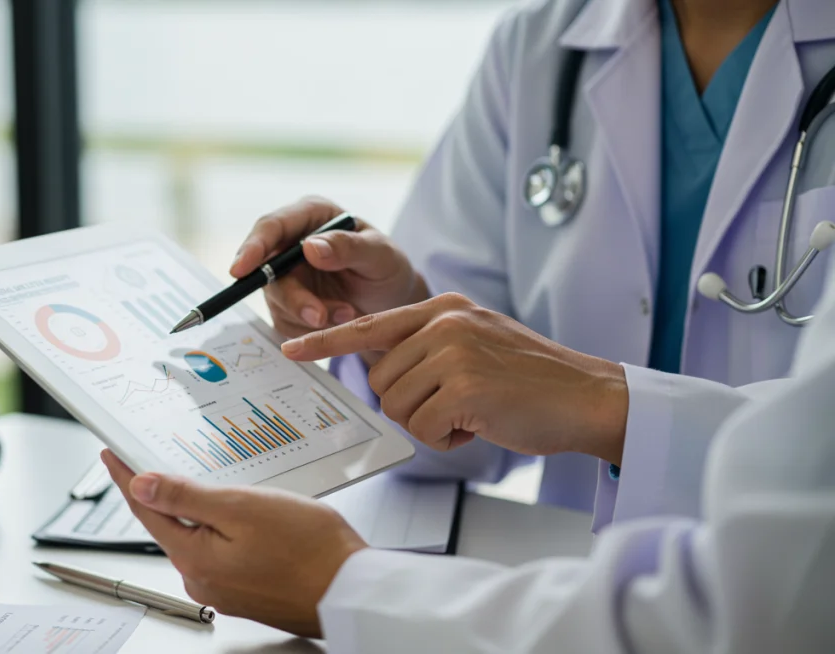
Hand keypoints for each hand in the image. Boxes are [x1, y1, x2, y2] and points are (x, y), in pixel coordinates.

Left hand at [100, 450, 365, 637]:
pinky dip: (225, 528)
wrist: (354, 592)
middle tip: (160, 454)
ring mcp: (225, 588)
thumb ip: (187, 497)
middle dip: (166, 490)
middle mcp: (203, 579)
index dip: (126, 476)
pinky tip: (247, 513)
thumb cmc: (310, 550)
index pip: (146, 509)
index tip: (111, 454)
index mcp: (194, 559)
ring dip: (202, 508)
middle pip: (171, 524)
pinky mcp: (248, 590)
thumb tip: (141, 486)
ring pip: (200, 536)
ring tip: (216, 478)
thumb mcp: (242, 508)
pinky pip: (224, 550)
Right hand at [232, 197, 427, 357]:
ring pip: (277, 300)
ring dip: (309, 316)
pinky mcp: (286, 304)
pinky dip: (309, 329)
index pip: (272, 226)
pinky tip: (337, 322)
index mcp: (311, 216)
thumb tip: (309, 247)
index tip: (240, 270)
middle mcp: (291, 243)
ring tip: (347, 314)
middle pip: (268, 270)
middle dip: (293, 299)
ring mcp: (286, 275)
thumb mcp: (380, 255)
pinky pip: (285, 321)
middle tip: (319, 318)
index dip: (253, 247)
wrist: (390, 302)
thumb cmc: (387, 268)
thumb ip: (348, 247)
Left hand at [282, 293, 628, 464]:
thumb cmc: (532, 380)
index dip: (326, 341)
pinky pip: (421, 429)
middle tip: (454, 407)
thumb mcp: (477, 342)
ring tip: (472, 414)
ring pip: (396, 405)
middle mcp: (445, 322)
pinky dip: (446, 441)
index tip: (292, 348)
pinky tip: (479, 428)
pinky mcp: (464, 387)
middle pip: (380, 379)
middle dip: (409, 405)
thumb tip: (380, 370)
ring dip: (429, 424)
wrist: (589, 396)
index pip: (370, 324)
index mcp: (444, 307)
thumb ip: (430, 345)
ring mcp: (454, 352)